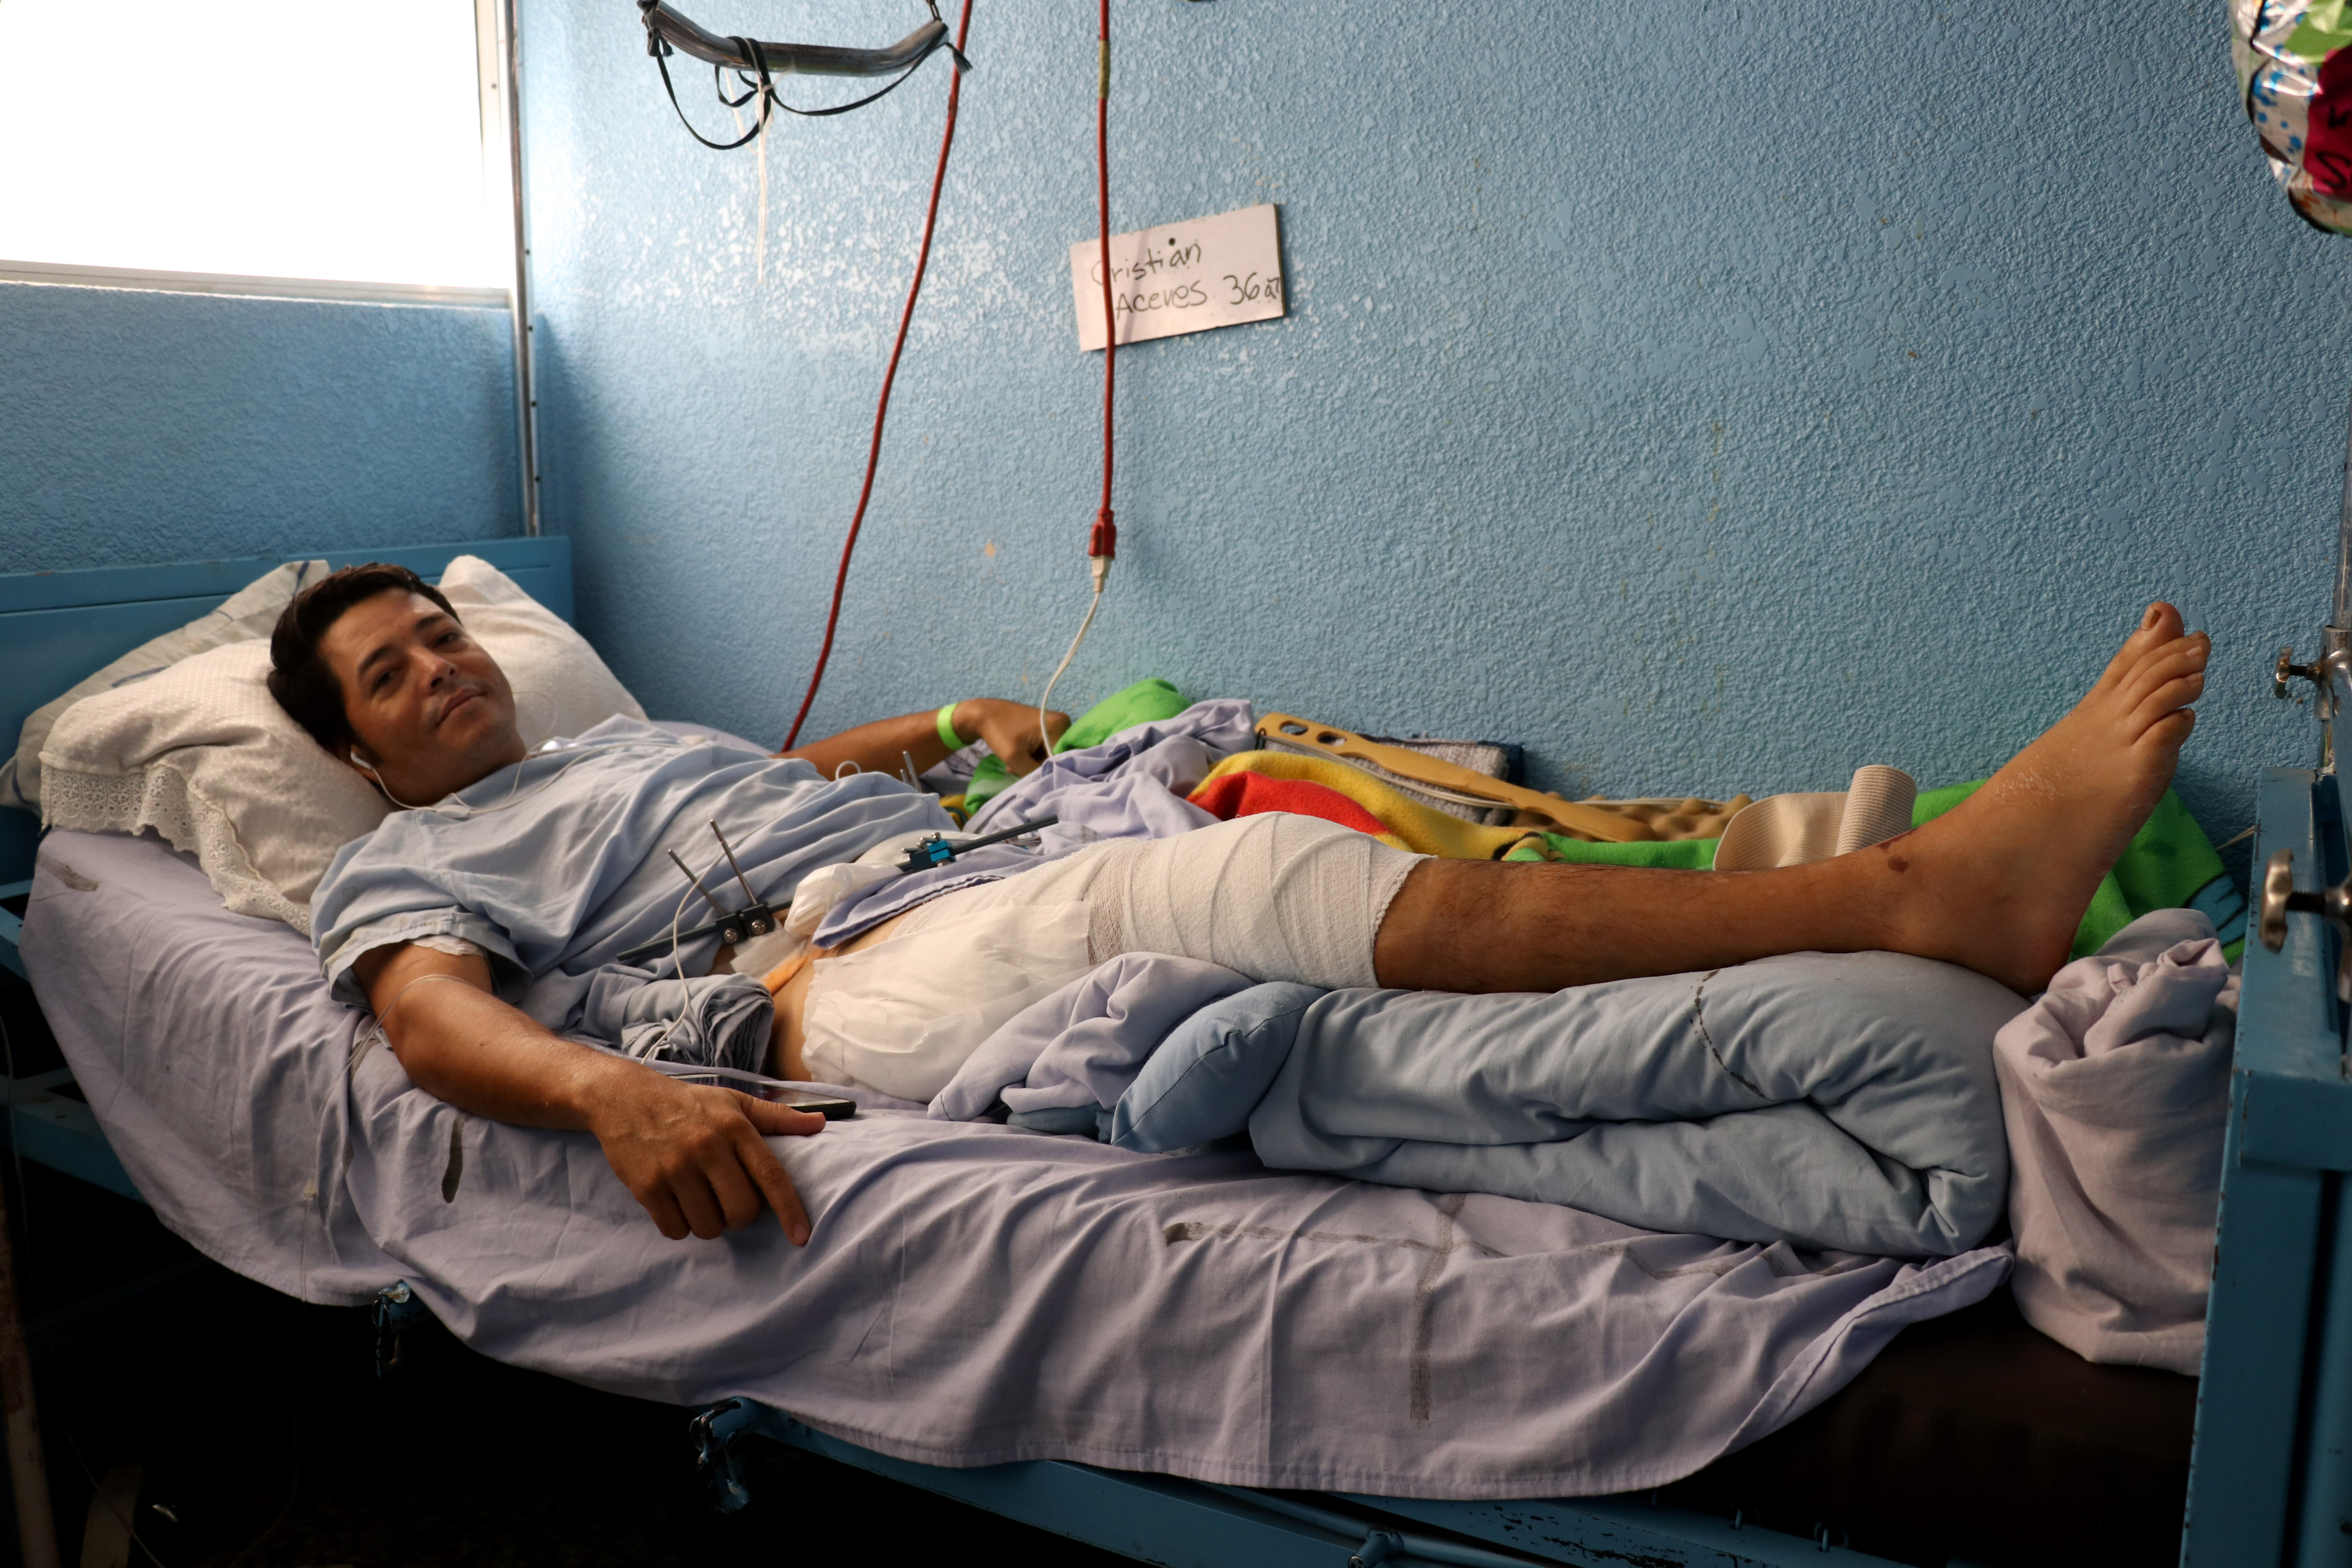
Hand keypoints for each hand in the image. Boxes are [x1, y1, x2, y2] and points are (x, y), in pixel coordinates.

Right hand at [584, 1073, 826, 1242]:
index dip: (790, 1210)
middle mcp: (707, 1147)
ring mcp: (675, 1168)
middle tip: (727, 1200)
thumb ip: (777, 1116)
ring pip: (709, 1226)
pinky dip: (681, 1226)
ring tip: (699, 1198)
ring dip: (709, 1223)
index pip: (771, 1175)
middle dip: (740, 1217)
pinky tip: (677, 1203)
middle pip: (742, 1211)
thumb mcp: (734, 1101)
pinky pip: (676, 1230)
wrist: (624, 1098)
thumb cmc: (688, 1103)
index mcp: (734, 1127)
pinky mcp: (647, 1186)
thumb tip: (821, 1122)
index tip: (802, 1236)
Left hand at [958, 698, 1070, 776]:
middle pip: (1055, 756)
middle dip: (1036, 766)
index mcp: (1060, 725)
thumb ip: (1032, 773)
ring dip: (1032, 762)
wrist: (982, 714)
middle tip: (1016, 767)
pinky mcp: (1046, 726)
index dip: (1043, 769)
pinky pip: (1044, 748)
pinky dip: (1031, 756)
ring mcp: (1054, 724)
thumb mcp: (1015, 757)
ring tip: (1014, 763)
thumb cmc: (999, 732)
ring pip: (1048, 754)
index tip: (1025, 771)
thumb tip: (1047, 785)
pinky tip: (1017, 757)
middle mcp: (1063, 723)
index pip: (1059, 757)